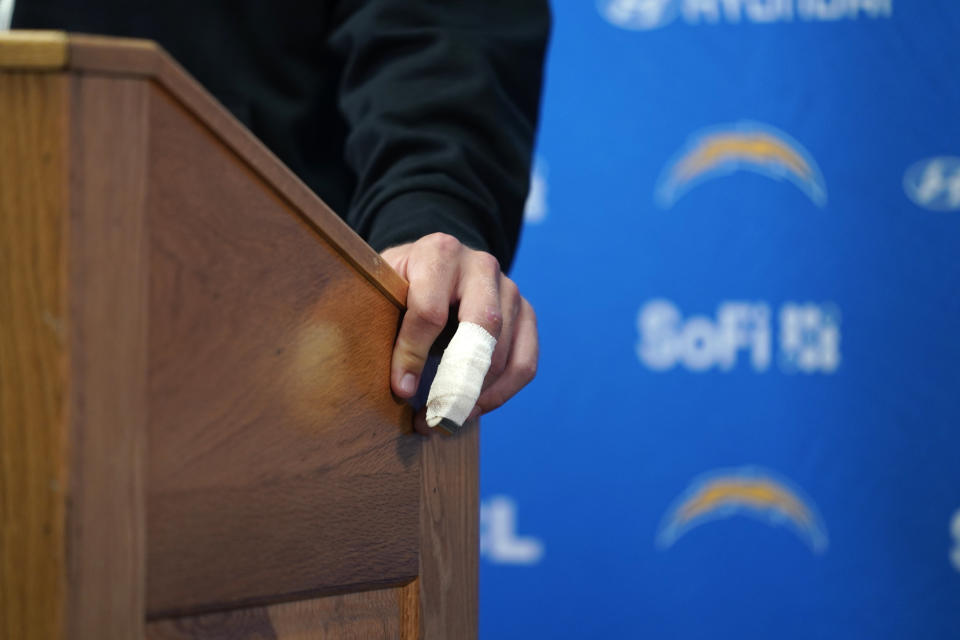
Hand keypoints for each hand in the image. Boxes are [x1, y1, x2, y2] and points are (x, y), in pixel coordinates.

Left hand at [381, 233, 537, 434]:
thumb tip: (404, 387)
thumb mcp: (383, 290)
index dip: (413, 355)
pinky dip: (501, 394)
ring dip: (476, 394)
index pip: (430, 311)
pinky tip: (473, 408)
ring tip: (446, 419)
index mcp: (439, 252)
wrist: (434, 265)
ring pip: (505, 351)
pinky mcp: (526, 314)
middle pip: (482, 327)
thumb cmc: (401, 285)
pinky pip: (525, 363)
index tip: (401, 390)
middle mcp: (481, 266)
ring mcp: (510, 289)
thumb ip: (384, 323)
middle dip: (457, 379)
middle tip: (436, 414)